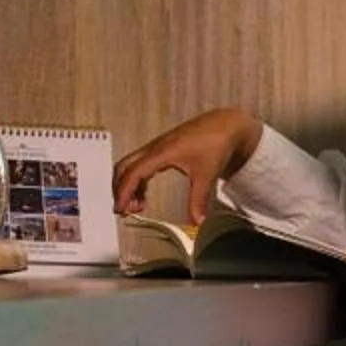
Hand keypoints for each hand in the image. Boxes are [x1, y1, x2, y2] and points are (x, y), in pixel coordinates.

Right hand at [111, 108, 265, 221]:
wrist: (225, 125)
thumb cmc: (216, 141)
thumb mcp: (206, 175)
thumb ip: (199, 200)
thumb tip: (196, 221)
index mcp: (162, 152)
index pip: (133, 173)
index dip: (123, 192)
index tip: (120, 209)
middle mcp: (155, 148)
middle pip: (124, 167)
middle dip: (119, 189)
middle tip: (124, 210)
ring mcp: (157, 148)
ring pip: (130, 166)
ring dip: (127, 186)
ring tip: (136, 207)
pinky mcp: (162, 149)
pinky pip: (140, 165)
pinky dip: (137, 182)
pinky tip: (144, 196)